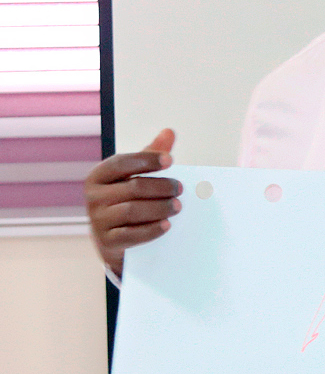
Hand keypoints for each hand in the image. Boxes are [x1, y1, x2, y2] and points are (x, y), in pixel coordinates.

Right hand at [84, 128, 181, 277]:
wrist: (113, 238)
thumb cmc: (126, 200)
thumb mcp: (134, 176)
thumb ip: (151, 155)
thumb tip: (169, 132)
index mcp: (99, 176)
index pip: (122, 162)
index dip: (147, 160)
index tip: (171, 160)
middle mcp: (94, 196)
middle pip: (133, 188)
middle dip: (161, 187)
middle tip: (180, 189)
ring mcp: (98, 220)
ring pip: (133, 211)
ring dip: (160, 208)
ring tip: (177, 206)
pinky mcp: (107, 241)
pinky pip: (131, 235)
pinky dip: (152, 230)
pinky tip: (167, 225)